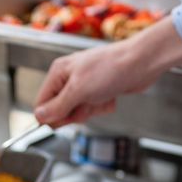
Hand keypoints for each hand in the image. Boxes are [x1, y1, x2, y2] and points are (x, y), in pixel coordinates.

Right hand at [33, 16, 181, 127]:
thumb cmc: (111, 69)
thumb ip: (57, 106)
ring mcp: (84, 85)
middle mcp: (69, 78)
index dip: (51, 116)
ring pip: (78, 111)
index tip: (63, 119)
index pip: (42, 103)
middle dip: (75, 112)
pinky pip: (93, 108)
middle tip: (86, 104)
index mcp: (58, 73)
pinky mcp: (98, 90)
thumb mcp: (78, 91)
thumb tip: (39, 116)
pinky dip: (102, 106)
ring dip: (91, 110)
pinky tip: (110, 96)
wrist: (142, 62)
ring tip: (101, 97)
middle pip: (59, 110)